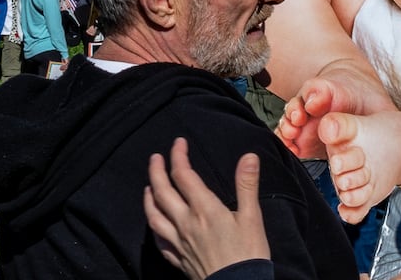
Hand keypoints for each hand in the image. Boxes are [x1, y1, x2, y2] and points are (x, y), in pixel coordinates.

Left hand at [145, 138, 269, 279]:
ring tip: (148, 187)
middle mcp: (186, 223)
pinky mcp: (178, 259)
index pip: (184, 175)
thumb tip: (248, 156)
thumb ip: (247, 185)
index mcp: (204, 209)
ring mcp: (179, 242)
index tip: (179, 142)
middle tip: (155, 157)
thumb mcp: (252, 216)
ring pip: (154, 216)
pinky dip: (153, 227)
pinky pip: (158, 240)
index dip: (178, 156)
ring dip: (149, 198)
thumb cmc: (248, 253)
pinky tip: (154, 223)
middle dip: (157, 171)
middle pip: (163, 192)